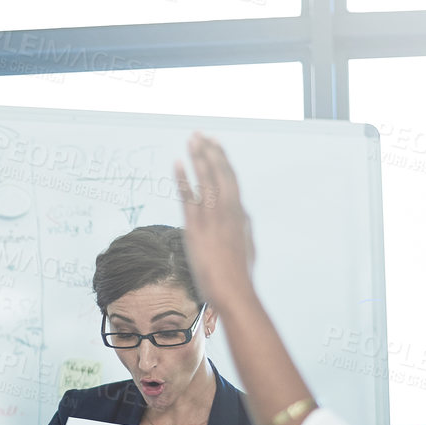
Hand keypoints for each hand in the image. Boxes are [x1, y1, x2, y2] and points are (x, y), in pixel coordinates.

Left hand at [174, 132, 256, 312]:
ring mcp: (212, 217)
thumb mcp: (248, 244)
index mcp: (240, 213)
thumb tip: (244, 214)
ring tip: (192, 139)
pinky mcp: (196, 227)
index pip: (231, 178)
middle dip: (210, 150)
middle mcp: (228, 210)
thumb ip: (245, 226)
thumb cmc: (240, 273)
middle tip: (200, 134)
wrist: (233, 290)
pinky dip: (183, 178)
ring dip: (198, 157)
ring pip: (206, 178)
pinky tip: (177, 162)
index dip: (222, 159)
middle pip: (219, 172)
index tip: (215, 145)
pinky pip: (188, 196)